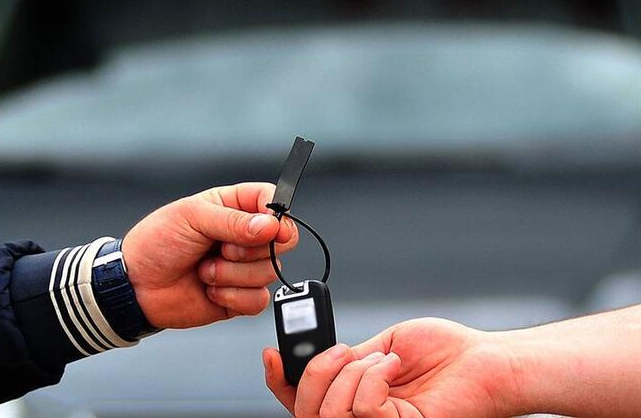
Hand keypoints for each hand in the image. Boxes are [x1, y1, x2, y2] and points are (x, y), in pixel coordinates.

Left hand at [122, 182, 297, 328]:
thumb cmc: (156, 243)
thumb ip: (233, 222)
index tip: (268, 226)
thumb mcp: (191, 218)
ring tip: (204, 271)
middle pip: (281, 240)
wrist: (135, 286)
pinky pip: (259, 300)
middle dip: (249, 249)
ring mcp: (244, 268)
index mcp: (233, 207)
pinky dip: (233, 297)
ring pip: (270, 272)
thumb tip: (271, 226)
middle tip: (219, 248)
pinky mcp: (240, 297)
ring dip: (232, 274)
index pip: (272, 201)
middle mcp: (243, 236)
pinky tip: (209, 290)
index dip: (277, 214)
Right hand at [263, 318, 519, 416]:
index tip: (272, 354)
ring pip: (329, 413)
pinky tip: (395, 365)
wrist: (484, 360)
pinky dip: (374, 376)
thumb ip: (346, 360)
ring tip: (382, 358)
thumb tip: (317, 357)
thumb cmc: (443, 351)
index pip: (304, 403)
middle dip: (314, 372)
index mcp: (354, 398)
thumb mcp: (380, 346)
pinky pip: (363, 409)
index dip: (280, 383)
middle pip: (306, 412)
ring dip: (351, 372)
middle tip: (343, 350)